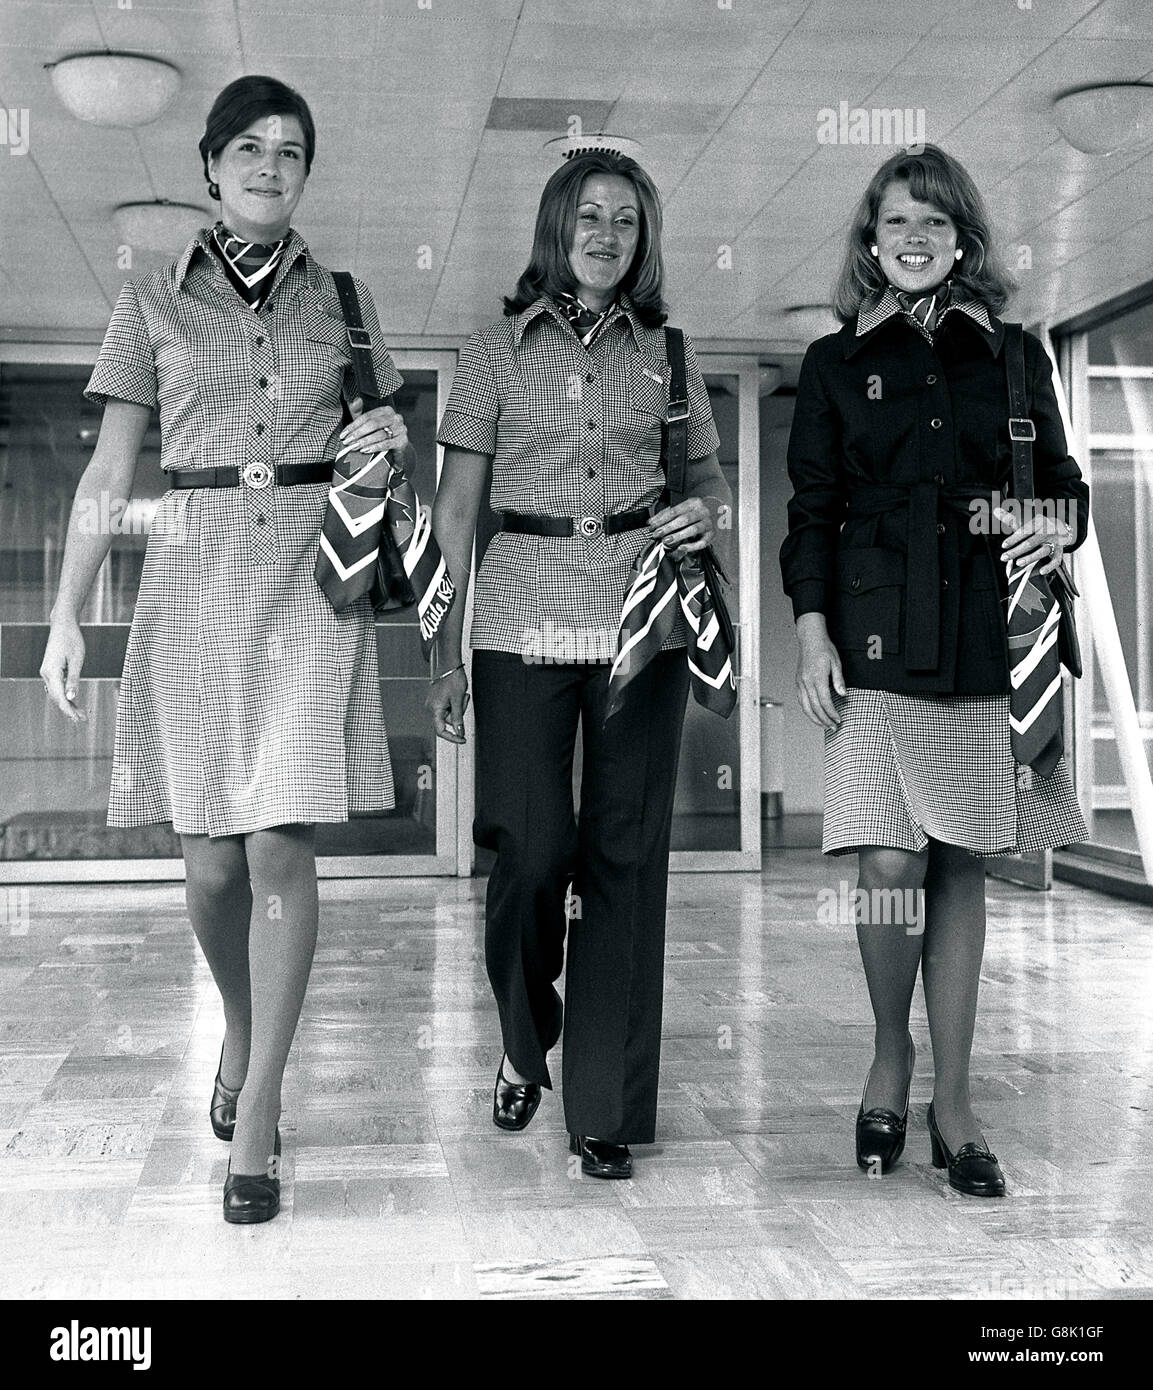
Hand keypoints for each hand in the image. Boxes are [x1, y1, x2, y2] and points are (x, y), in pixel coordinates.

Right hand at [40, 616, 86, 721]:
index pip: (59, 697)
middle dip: (69, 710)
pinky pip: (56, 687)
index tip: (78, 719)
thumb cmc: (72, 640)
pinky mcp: (50, 670)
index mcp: (52, 672)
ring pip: (56, 694)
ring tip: (80, 715)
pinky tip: (73, 703)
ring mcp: (47, 672)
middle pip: (56, 698)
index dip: (69, 710)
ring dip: (67, 705)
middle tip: (83, 720)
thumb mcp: (77, 660)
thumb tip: (72, 698)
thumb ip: (74, 679)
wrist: (63, 625)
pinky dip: (65, 696)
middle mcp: (46, 674)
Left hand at [339, 399, 408, 459]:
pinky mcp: (403, 441)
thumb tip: (355, 400)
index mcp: (386, 410)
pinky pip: (386, 444)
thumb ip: (360, 413)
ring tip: (354, 447)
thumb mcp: (369, 424)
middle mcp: (395, 417)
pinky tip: (365, 450)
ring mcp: (401, 429)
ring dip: (365, 441)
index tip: (343, 434)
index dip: (353, 425)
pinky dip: (374, 447)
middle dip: (358, 433)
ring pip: (379, 434)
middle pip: (373, 424)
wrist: (397, 449)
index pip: (367, 416)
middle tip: (347, 442)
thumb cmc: (381, 434)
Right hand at [427, 668, 468, 743]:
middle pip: (447, 721)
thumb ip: (458, 718)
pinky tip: (457, 694)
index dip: (452, 737)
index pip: (441, 731)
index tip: (462, 740)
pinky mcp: (437, 700)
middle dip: (458, 713)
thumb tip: (459, 732)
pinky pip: (448, 707)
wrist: (449, 664)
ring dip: (458, 707)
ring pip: (449, 714)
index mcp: (435, 708)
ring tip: (461, 695)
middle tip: (463, 700)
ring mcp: (433, 703)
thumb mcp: (458, 700)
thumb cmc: (452, 678)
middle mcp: (431, 707)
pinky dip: (455, 704)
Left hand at [645, 497, 714, 560]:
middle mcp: (702, 512)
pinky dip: (691, 546)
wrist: (718, 513)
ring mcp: (708, 523)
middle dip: (668, 527)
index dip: (662, 519)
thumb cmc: (694, 512)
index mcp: (693, 503)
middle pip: (684, 519)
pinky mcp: (712, 535)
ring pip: (693, 530)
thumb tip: (650, 522)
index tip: (651, 526)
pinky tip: (681, 547)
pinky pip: (702, 542)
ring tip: (666, 541)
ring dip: (678, 536)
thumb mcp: (683, 509)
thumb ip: (666, 514)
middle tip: (656, 534)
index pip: (675, 511)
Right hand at [795, 614, 844, 729]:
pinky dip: (807, 710)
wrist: (810, 639)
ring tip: (824, 725)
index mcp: (817, 677)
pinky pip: (801, 700)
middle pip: (814, 708)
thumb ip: (839, 680)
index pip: (825, 701)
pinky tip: (814, 714)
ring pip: (805, 707)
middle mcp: (806, 682)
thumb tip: (843, 694)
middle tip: (833, 727)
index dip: (832, 713)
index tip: (839, 719)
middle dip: (824, 720)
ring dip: (815, 718)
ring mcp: (800, 683)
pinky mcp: (798, 682)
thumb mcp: (836, 663)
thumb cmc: (824, 649)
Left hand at [995, 506, 1071, 576]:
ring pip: (1043, 550)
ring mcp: (1055, 541)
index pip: (1024, 531)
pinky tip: (1041, 571)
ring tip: (1018, 563)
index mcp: (1038, 522)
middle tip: (1003, 558)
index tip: (1004, 545)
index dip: (1014, 538)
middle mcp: (1047, 531)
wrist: (1061, 529)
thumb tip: (995, 510)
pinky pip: (1057, 560)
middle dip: (1016, 551)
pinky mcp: (1060, 551)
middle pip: (1031, 542)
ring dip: (1031, 557)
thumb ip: (1010, 519)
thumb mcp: (1026, 522)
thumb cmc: (1037, 528)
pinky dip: (1050, 566)